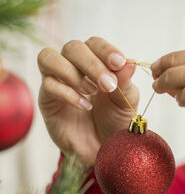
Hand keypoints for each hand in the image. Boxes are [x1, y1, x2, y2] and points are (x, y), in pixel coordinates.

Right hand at [37, 37, 138, 165]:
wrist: (103, 149)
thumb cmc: (115, 121)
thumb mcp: (126, 102)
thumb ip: (126, 83)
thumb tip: (129, 62)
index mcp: (96, 63)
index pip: (94, 43)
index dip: (105, 49)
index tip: (119, 63)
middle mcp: (74, 68)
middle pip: (72, 47)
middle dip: (92, 63)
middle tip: (108, 84)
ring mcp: (58, 82)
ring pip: (49, 58)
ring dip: (73, 72)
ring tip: (91, 91)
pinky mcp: (47, 100)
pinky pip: (48, 85)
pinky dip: (68, 93)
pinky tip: (84, 106)